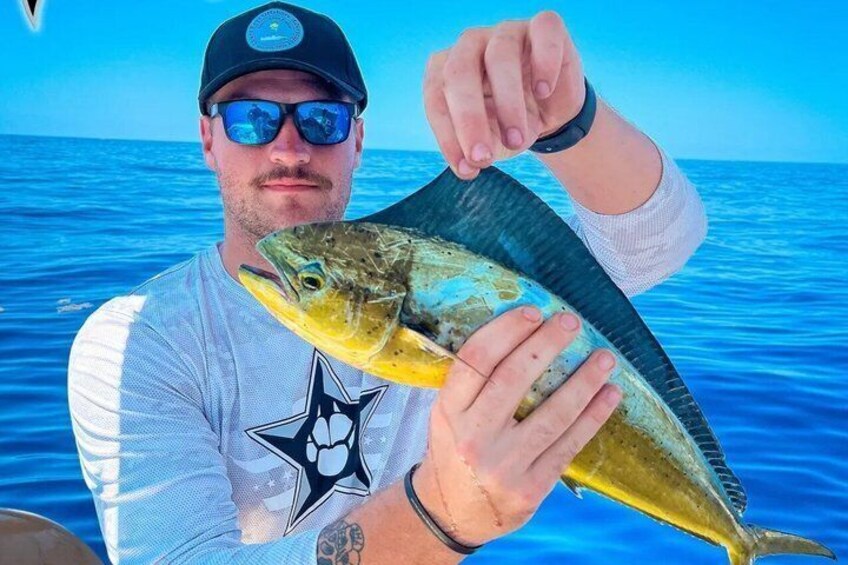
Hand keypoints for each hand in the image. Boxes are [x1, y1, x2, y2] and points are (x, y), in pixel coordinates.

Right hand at [413, 306, 620, 545]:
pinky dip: (593, 417)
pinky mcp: (531, 489)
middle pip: (513, 379)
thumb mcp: (449, 414)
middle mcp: (472, 437)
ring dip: (583, 381)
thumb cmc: (455, 449)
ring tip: (605, 357)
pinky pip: (568, 445)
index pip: (476, 360)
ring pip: (551, 414)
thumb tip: (524, 331)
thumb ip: (475, 382)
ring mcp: (503, 466)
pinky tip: (610, 394)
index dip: (506, 331)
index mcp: (448, 411)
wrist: (452, 513)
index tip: (533, 312)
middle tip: (571, 322)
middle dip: (547, 345)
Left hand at [423, 11, 585, 178]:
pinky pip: (542, 32)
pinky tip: (543, 92)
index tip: (467, 167)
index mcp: (446, 72)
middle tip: (483, 157)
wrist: (552, 110)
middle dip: (469, 119)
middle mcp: (469, 46)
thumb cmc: (509, 122)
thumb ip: (475, 151)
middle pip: (459, 73)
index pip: (435, 98)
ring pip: (500, 56)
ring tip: (518, 140)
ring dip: (508, 103)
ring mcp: (506, 33)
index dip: (447, 135)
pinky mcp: (543, 27)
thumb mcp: (490, 141)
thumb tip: (469, 167)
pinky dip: (543, 63)